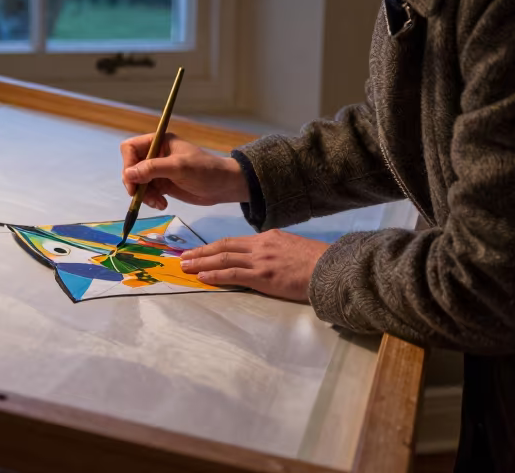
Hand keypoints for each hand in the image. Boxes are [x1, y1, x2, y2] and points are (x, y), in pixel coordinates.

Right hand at [120, 133, 248, 208]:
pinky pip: (147, 192)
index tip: (133, 180)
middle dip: (135, 183)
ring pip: (138, 182)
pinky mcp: (163, 184)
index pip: (130, 148)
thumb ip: (153, 169)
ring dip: (144, 195)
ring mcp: (158, 170)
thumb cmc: (205, 170)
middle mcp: (156, 154)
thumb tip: (128, 174)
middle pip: (131, 167)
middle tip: (141, 196)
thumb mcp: (179, 167)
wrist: (224, 186)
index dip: (128, 163)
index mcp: (159, 142)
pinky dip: (151, 200)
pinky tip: (163, 204)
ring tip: (158, 203)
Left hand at [178, 229, 327, 301]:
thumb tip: (264, 259)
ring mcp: (260, 260)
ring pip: (223, 259)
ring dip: (202, 263)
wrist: (330, 268)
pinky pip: (233, 274)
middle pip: (223, 246)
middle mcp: (260, 245)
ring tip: (186, 266)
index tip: (200, 251)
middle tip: (184, 257)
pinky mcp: (263, 276)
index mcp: (268, 237)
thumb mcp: (292, 247)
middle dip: (201, 252)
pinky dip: (215, 275)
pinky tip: (202, 277)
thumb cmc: (316, 262)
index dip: (214, 246)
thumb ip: (275, 250)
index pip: (234, 241)